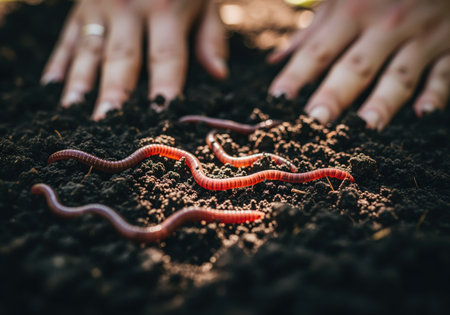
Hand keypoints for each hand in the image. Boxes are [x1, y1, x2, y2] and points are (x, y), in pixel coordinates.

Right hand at [41, 0, 227, 119]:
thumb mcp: (204, 0)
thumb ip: (210, 36)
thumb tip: (219, 75)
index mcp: (166, 9)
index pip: (165, 58)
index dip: (164, 89)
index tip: (159, 120)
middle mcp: (129, 8)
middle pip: (121, 59)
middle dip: (114, 94)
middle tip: (106, 125)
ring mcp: (99, 7)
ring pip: (89, 50)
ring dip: (80, 84)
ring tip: (73, 113)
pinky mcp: (80, 6)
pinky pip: (68, 36)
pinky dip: (58, 62)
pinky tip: (51, 87)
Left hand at [268, 0, 449, 129]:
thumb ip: (312, 30)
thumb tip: (277, 59)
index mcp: (353, 11)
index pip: (318, 50)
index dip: (297, 75)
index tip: (278, 99)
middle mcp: (385, 25)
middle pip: (356, 66)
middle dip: (335, 93)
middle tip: (316, 119)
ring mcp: (420, 36)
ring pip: (399, 73)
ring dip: (383, 100)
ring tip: (367, 126)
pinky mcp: (449, 46)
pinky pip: (443, 72)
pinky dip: (436, 93)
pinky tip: (423, 113)